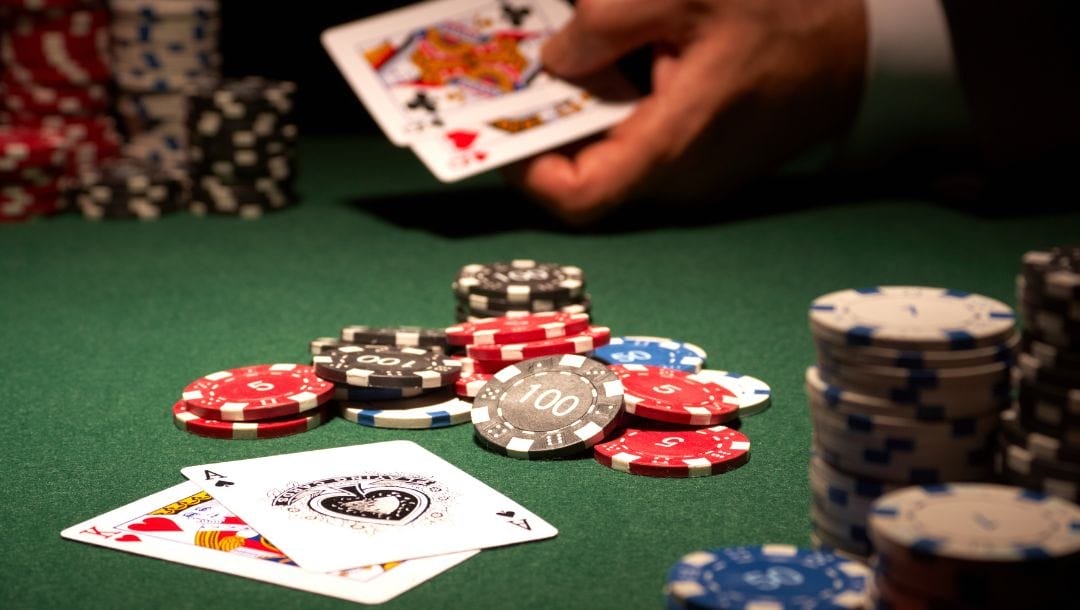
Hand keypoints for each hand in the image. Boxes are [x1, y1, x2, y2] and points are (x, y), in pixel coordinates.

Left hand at [508, 0, 867, 224]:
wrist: (861, 50)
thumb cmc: (786, 16)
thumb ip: (607, 22)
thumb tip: (554, 57)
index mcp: (672, 143)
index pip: (577, 194)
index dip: (526, 166)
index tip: (507, 120)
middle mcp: (680, 177)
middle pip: (588, 170)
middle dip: (554, 121)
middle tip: (533, 69)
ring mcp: (696, 175)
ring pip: (616, 154)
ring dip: (590, 108)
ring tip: (584, 52)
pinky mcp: (707, 160)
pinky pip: (646, 142)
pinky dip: (624, 106)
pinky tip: (635, 58)